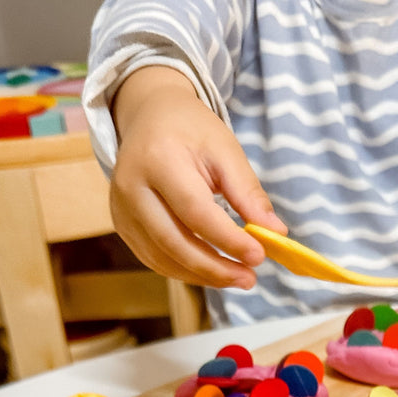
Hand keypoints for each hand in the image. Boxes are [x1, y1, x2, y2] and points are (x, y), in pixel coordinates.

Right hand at [109, 66, 285, 288]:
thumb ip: (249, 193)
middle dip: (215, 267)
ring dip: (203, 275)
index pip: (195, 211)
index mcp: (159, 159)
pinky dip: (185, 272)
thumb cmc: (191, 132)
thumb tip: (276, 232)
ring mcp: (122, 209)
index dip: (228, 239)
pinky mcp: (122, 225)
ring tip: (237, 277)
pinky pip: (154, 259)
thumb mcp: (226, 151)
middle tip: (250, 279)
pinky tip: (212, 272)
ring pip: (163, 258)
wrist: (149, 117)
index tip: (259, 256)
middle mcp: (132, 187)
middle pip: (174, 242)